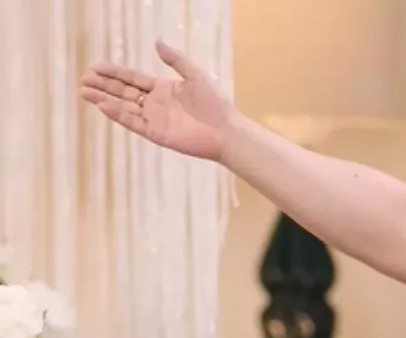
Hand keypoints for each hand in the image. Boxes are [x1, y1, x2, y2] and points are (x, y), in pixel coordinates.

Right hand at [80, 39, 235, 160]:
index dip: (114, 72)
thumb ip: (175, 59)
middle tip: (84, 78)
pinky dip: (118, 114)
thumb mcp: (195, 75)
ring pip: (123, 107)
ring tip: (84, 91)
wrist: (226, 131)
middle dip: (104, 85)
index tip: (95, 66)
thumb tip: (157, 41)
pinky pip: (133, 122)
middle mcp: (155, 103)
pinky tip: (103, 105)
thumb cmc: (215, 103)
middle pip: (123, 92)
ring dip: (104, 99)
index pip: (132, 78)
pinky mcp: (156, 133)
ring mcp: (154, 118)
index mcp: (163, 88)